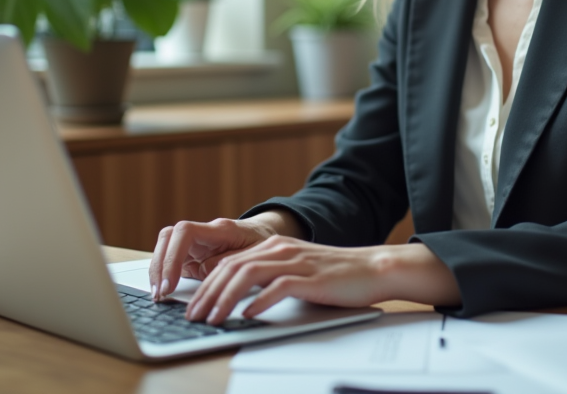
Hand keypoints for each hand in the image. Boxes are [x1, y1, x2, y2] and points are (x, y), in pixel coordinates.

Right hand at [148, 211, 302, 300]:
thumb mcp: (257, 254)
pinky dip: (163, 275)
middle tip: (161, 293)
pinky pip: (170, 260)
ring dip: (157, 270)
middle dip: (159, 265)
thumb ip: (230, 262)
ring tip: (159, 296)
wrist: (266, 235)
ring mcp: (195, 244)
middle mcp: (203, 233)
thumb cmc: (263, 243)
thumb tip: (205, 271)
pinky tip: (163, 292)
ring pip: (165, 247)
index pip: (185, 232)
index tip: (171, 283)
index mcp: (220, 229)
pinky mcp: (191, 255)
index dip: (174, 256)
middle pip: (168, 237)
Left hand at [184, 237, 461, 324]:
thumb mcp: (296, 270)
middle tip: (194, 316)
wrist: (373, 268)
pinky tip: (248, 316)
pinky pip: (277, 288)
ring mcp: (295, 262)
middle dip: (207, 294)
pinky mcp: (310, 277)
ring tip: (213, 319)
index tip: (194, 306)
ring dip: (225, 298)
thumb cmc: (336, 275)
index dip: (206, 285)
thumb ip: (270, 277)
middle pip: (231, 268)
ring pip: (247, 275)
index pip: (229, 263)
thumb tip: (240, 298)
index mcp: (274, 247)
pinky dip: (258, 302)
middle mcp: (280, 249)